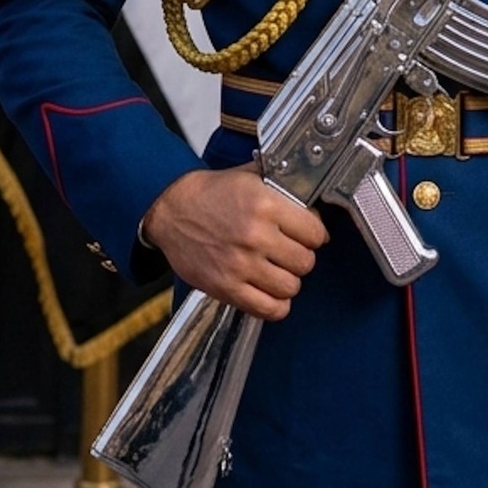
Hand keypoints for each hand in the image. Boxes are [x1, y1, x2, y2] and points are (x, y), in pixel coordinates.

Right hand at [140, 164, 328, 320]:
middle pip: (306, 262)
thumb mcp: (251, 177)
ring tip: (277, 270)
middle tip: (290, 251)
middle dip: (301, 256)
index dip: (315, 234)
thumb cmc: (211, 193)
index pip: (315, 232)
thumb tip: (316, 204)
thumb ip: (285, 188)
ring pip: (291, 288)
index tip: (308, 234)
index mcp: (265, 205)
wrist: (171, 208)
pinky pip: (269, 309)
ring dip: (288, 280)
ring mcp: (240, 265)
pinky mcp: (225, 288)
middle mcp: (255, 236)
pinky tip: (269, 291)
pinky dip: (275, 305)